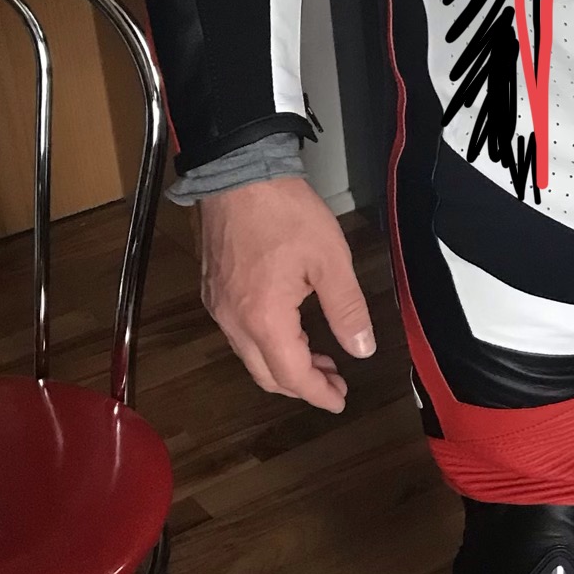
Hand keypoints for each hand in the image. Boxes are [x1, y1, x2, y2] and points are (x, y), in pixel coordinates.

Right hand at [198, 177, 374, 411]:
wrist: (237, 172)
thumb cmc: (286, 212)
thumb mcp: (330, 260)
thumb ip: (347, 309)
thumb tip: (362, 349)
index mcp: (264, 319)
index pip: (292, 375)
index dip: (319, 393)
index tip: (340, 400)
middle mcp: (233, 322)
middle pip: (266, 374)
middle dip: (302, 385)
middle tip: (335, 382)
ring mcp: (218, 307)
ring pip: (250, 356)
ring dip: (284, 364)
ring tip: (319, 358)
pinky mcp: (212, 290)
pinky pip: (239, 334)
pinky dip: (267, 344)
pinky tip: (290, 330)